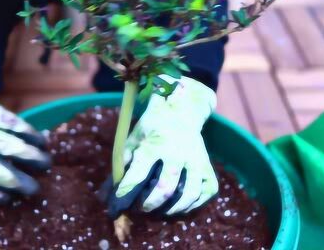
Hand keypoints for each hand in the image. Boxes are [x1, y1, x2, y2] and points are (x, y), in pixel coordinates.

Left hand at [108, 76, 217, 216]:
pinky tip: (181, 206)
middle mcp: (177, 153)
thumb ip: (125, 158)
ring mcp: (196, 160)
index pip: (139, 172)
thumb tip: (116, 184)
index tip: (120, 198)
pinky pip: (206, 191)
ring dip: (174, 209)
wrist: (180, 111)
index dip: (127, 189)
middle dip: (151, 203)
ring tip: (162, 212)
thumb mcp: (134, 136)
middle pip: (166, 187)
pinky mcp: (207, 166)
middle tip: (143, 208)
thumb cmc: (152, 126)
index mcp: (155, 144)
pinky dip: (195, 204)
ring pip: (189, 193)